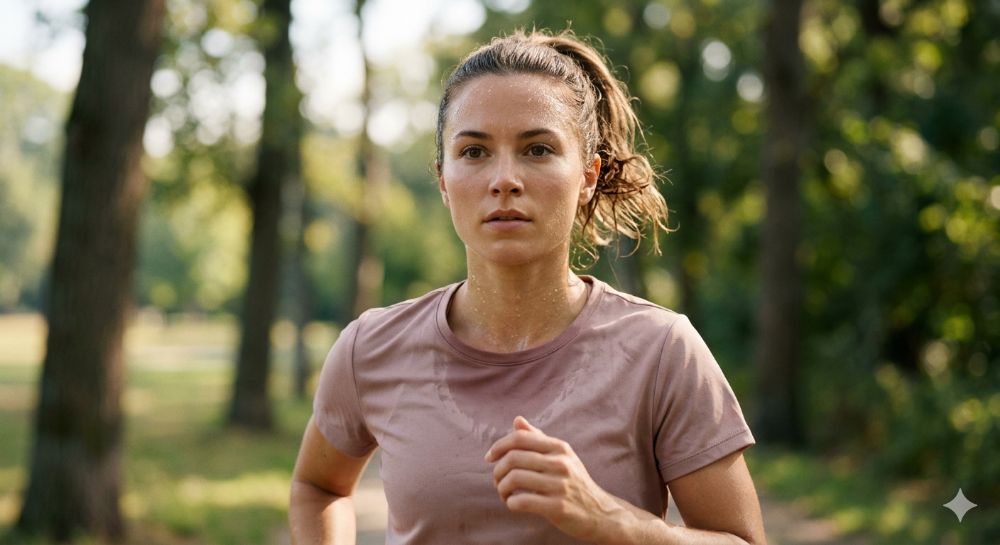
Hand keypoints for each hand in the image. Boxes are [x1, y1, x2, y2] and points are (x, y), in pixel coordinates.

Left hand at [485, 416, 622, 541]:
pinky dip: (511, 503)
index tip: (489, 458)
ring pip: (514, 479)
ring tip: (505, 494)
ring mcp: (560, 485)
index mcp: (559, 447)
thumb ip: (538, 438)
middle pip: (513, 458)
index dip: (498, 446)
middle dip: (498, 470)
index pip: (520, 438)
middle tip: (498, 481)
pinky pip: (522, 501)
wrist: (600, 513)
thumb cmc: (574, 483)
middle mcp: (561, 463)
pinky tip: (513, 504)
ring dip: (502, 488)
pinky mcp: (558, 507)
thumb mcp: (561, 456)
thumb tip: (516, 420)